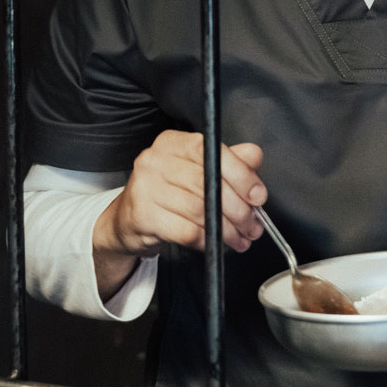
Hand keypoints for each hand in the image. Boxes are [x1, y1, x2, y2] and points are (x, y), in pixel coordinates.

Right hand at [92, 130, 266, 299]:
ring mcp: (145, 186)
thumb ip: (228, 161)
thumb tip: (254, 155)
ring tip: (239, 238)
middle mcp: (156, 159)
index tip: (258, 196)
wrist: (127, 220)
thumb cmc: (167, 193)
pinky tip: (216, 243)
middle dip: (238, 209)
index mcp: (174, 142)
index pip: (212, 152)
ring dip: (226, 229)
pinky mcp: (142, 215)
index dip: (241, 175)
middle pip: (208, 183)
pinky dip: (207, 239)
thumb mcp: (198, 171)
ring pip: (200, 209)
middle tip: (253, 225)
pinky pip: (186, 230)